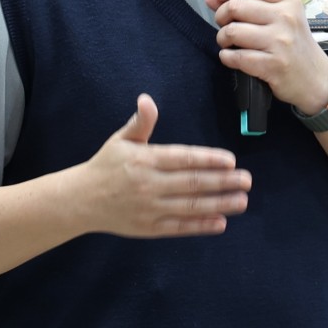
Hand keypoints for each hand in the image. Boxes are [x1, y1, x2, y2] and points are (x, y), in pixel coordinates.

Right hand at [74, 94, 250, 237]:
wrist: (81, 200)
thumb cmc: (105, 166)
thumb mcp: (120, 140)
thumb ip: (140, 122)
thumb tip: (147, 100)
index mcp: (145, 160)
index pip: (183, 159)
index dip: (208, 159)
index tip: (231, 160)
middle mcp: (149, 185)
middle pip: (192, 183)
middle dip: (223, 182)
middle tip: (247, 180)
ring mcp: (150, 208)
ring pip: (190, 206)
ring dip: (219, 204)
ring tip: (242, 200)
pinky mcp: (149, 228)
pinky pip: (180, 227)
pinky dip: (201, 225)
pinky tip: (221, 222)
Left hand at [205, 0, 327, 110]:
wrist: (316, 80)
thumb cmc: (296, 47)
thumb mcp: (281, 19)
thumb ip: (248, 4)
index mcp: (288, 1)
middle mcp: (285, 18)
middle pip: (236, 6)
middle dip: (221, 16)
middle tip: (225, 25)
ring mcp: (280, 42)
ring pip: (232, 32)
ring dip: (222, 38)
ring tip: (228, 43)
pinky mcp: (272, 65)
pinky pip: (236, 57)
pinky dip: (227, 57)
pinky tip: (232, 57)